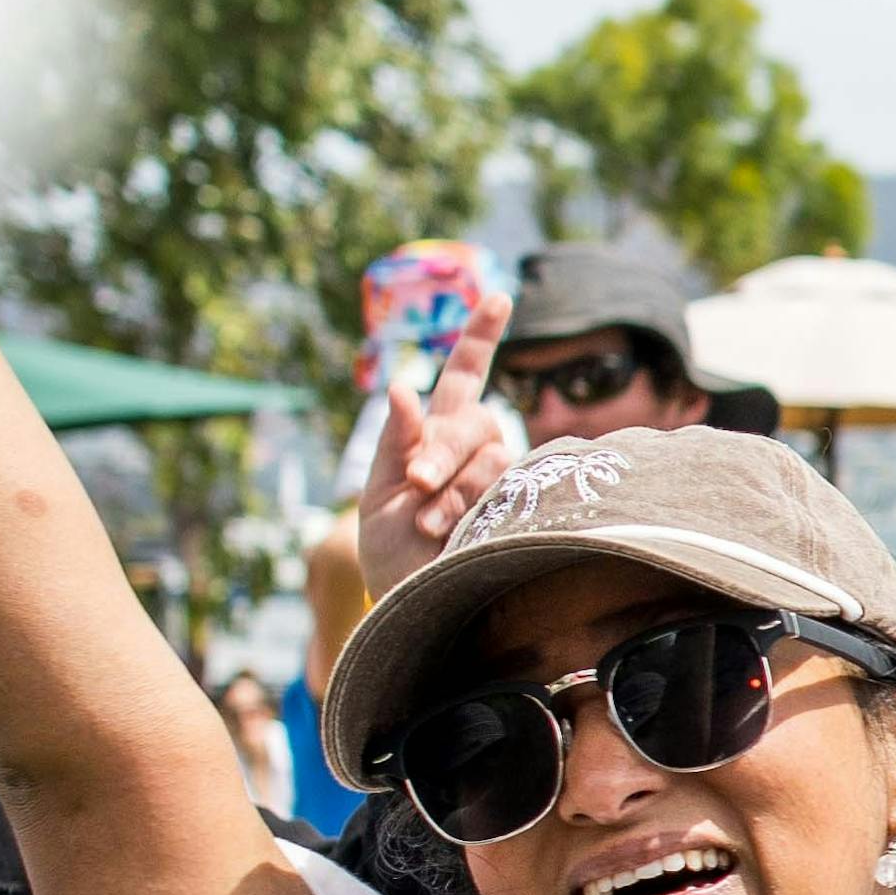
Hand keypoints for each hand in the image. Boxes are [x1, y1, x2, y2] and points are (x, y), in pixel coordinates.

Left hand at [346, 328, 505, 597]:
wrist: (410, 598)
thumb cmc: (388, 547)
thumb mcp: (377, 491)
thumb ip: (394, 440)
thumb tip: (401, 386)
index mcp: (436, 433)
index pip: (464, 375)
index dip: (481, 336)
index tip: (498, 296)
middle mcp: (475, 447)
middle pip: (473, 421)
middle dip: (443, 450)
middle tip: (416, 485)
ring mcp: (499, 477)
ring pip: (491, 457)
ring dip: (455, 490)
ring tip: (430, 525)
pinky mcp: (518, 508)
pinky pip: (506, 488)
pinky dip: (471, 506)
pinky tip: (452, 534)